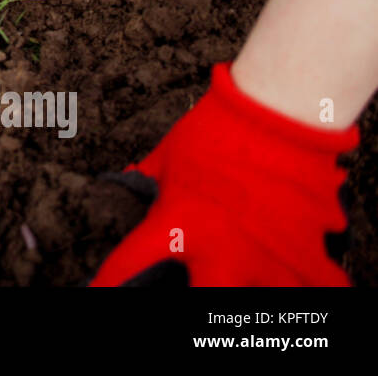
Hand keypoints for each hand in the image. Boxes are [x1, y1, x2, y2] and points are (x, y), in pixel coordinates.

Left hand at [91, 62, 357, 285]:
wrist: (277, 114)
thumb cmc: (218, 127)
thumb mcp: (169, 154)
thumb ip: (147, 178)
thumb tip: (125, 182)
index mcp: (177, 225)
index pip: (129, 265)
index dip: (108, 282)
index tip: (98, 290)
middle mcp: (218, 251)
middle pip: (202, 301)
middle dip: (196, 296)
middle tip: (194, 285)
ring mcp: (264, 258)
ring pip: (258, 304)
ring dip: (253, 293)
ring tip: (249, 282)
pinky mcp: (307, 254)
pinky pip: (320, 286)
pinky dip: (317, 286)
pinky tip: (310, 283)